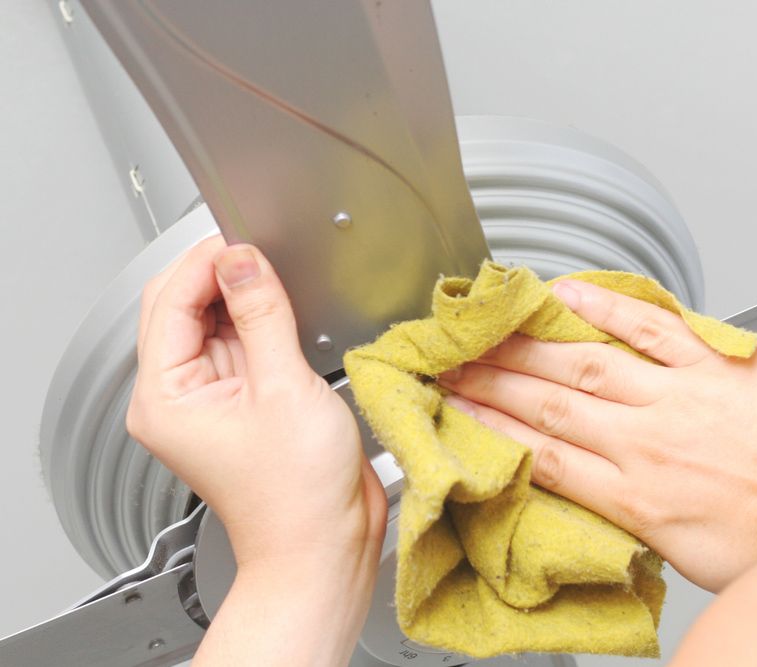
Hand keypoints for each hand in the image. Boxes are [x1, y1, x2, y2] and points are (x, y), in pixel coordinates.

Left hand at [127, 237, 386, 664]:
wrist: (324, 544)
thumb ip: (261, 313)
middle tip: (267, 257)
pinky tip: (289, 324)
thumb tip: (244, 259)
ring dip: (246, 299)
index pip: (171, 301)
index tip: (246, 238)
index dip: (208, 261)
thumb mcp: (284, 388)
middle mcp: (177, 397)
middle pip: (186, 306)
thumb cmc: (297, 496)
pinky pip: (241, 345)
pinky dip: (263, 325)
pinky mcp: (241, 402)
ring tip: (285, 296)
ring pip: (215, 322)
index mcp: (165, 396)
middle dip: (224, 275)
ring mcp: (209, 399)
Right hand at [438, 278, 756, 590]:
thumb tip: (599, 498)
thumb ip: (634, 519)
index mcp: (636, 498)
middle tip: (447, 360)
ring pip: (584, 363)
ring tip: (485, 328)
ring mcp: (679, 397)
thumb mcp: (687, 555)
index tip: (455, 410)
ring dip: (527, 345)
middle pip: (547, 404)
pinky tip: (567, 292)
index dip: (490, 429)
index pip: (541, 455)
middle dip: (489, 381)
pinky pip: (650, 327)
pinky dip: (605, 306)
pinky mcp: (715, 363)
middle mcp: (646, 442)